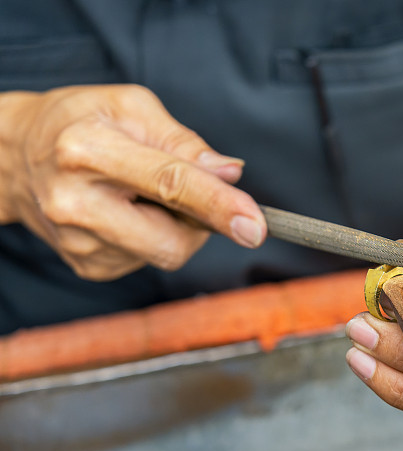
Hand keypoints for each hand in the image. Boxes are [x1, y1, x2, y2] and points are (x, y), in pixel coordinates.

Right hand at [0, 85, 265, 280]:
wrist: (15, 156)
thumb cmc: (79, 122)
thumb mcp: (131, 107)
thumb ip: (184, 141)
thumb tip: (230, 173)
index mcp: (89, 151)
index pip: (169, 184)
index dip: (218, 205)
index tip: (254, 225)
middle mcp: (76, 204)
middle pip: (172, 241)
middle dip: (200, 222)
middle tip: (187, 192)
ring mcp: (79, 244)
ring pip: (165, 253)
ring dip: (175, 226)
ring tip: (140, 194)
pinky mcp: (88, 267)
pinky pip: (148, 260)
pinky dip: (154, 237)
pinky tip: (127, 212)